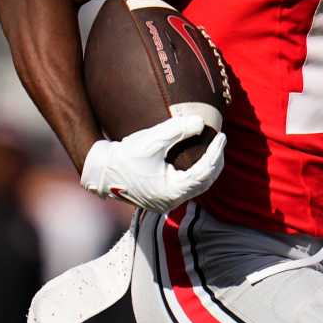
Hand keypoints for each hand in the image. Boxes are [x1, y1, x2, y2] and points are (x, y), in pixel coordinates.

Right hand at [80, 115, 225, 212]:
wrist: (101, 171)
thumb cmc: (124, 156)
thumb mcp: (151, 140)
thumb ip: (176, 130)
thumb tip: (201, 122)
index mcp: (172, 191)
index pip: (204, 173)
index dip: (216, 153)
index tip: (222, 136)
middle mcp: (172, 201)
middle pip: (205, 182)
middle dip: (216, 161)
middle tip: (220, 141)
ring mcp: (166, 200)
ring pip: (197, 185)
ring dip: (207, 167)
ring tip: (212, 148)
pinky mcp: (161, 196)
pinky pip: (187, 185)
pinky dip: (196, 172)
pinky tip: (196, 157)